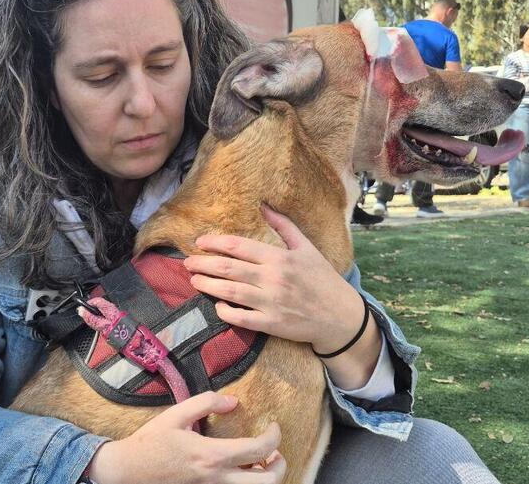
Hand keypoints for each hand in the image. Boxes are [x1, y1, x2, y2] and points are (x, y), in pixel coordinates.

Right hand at [88, 392, 285, 483]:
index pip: (258, 449)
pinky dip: (246, 481)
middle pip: (266, 482)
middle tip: (275, 451)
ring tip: (261, 462)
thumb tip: (233, 400)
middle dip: (280, 465)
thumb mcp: (176, 414)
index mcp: (212, 455)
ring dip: (266, 477)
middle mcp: (217, 478)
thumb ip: (206, 403)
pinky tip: (241, 469)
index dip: (274, 436)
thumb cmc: (151, 442)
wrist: (129, 471)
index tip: (273, 426)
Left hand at [182, 204, 363, 354]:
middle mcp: (273, 279)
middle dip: (203, 264)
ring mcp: (271, 303)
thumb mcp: (306, 247)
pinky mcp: (271, 324)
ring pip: (230, 292)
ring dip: (207, 286)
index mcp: (279, 258)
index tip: (199, 242)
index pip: (238, 246)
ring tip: (194, 280)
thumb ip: (283, 226)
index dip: (214, 243)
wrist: (340, 316)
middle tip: (187, 262)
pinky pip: (241, 318)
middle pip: (228, 269)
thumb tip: (263, 205)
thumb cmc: (322, 278)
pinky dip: (225, 311)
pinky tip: (216, 305)